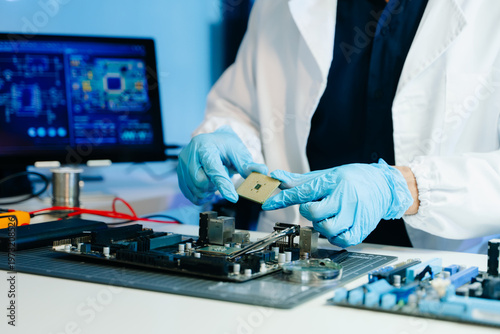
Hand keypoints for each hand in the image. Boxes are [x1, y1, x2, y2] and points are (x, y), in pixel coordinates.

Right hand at [177, 126, 267, 204]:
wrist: (211, 142)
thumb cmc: (224, 146)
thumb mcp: (238, 152)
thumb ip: (247, 164)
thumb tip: (262, 170)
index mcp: (205, 146)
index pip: (213, 169)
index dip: (223, 185)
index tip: (233, 197)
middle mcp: (190, 153)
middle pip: (200, 181)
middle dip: (213, 186)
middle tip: (221, 180)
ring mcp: (182, 163)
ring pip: (194, 189)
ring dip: (207, 192)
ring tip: (214, 183)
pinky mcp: (179, 173)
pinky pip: (188, 193)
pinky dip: (199, 196)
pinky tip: (207, 189)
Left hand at [262, 160, 412, 247]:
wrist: (384, 185)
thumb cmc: (351, 179)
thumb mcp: (326, 175)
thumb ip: (300, 181)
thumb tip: (276, 177)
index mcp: (333, 181)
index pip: (303, 191)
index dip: (283, 199)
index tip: (267, 204)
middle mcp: (344, 196)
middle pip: (313, 213)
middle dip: (310, 212)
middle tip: (319, 206)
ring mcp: (355, 213)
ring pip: (326, 228)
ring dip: (322, 225)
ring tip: (330, 216)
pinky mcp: (362, 228)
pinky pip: (340, 240)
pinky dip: (335, 236)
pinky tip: (338, 226)